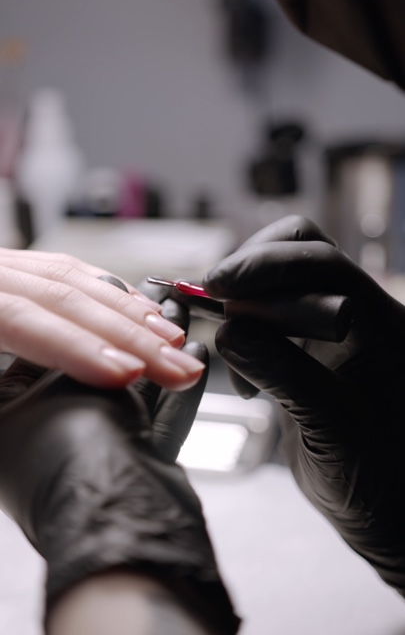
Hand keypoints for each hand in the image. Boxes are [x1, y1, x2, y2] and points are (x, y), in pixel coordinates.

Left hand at [0, 248, 204, 389]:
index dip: (77, 346)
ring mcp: (5, 269)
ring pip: (75, 279)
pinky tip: (142, 310)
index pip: (21, 319)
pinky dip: (112, 292)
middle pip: (64, 296)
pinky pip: (71, 271)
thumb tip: (24, 414)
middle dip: (127, 333)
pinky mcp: (18, 271)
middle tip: (177, 369)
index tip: (128, 374)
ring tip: (173, 342)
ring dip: (130, 312)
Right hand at [204, 215, 404, 595]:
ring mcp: (333, 331)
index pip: (323, 263)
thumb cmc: (378, 483)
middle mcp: (360, 315)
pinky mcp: (310, 351)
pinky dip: (246, 333)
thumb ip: (286, 376)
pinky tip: (245, 377)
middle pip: (302, 252)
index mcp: (384, 323)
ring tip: (231, 347)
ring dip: (246, 304)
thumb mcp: (335, 432)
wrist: (386, 515)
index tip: (218, 286)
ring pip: (282, 280)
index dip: (267, 264)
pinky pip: (271, 318)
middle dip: (253, 271)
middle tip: (215, 303)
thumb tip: (229, 330)